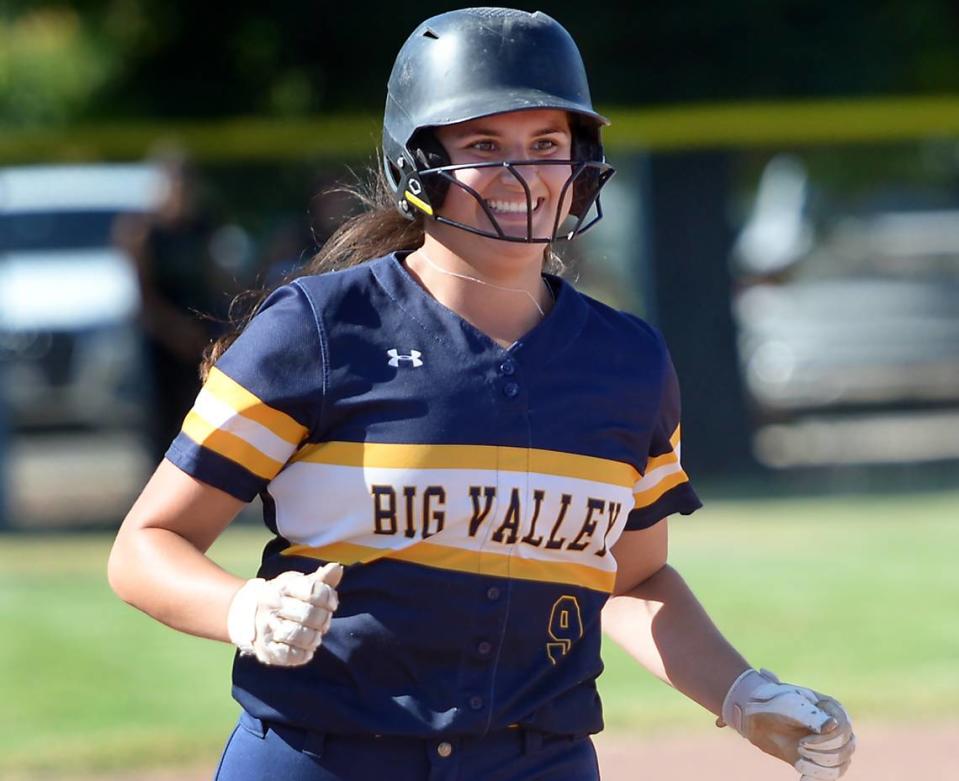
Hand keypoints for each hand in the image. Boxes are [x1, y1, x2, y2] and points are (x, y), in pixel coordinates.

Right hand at [227, 562, 342, 666]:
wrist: (248, 615)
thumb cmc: (283, 597)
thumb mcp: (298, 584)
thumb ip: (320, 579)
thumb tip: (337, 568)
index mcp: (281, 587)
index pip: (312, 590)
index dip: (328, 598)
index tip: (332, 604)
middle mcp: (271, 606)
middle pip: (307, 614)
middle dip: (323, 619)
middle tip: (324, 622)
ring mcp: (265, 628)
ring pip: (297, 635)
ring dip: (314, 637)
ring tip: (315, 635)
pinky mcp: (265, 650)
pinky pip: (288, 655)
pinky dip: (303, 654)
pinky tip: (306, 649)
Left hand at [719, 669, 855, 779]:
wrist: (757, 716)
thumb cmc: (774, 703)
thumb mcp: (790, 705)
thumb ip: (811, 716)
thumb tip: (834, 726)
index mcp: (832, 709)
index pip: (844, 731)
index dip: (826, 742)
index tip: (802, 742)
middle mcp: (837, 727)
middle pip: (845, 750)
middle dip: (820, 753)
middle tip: (799, 747)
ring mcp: (831, 745)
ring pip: (840, 766)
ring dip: (818, 766)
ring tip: (799, 758)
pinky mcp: (820, 759)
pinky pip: (829, 776)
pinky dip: (817, 779)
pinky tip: (803, 779)